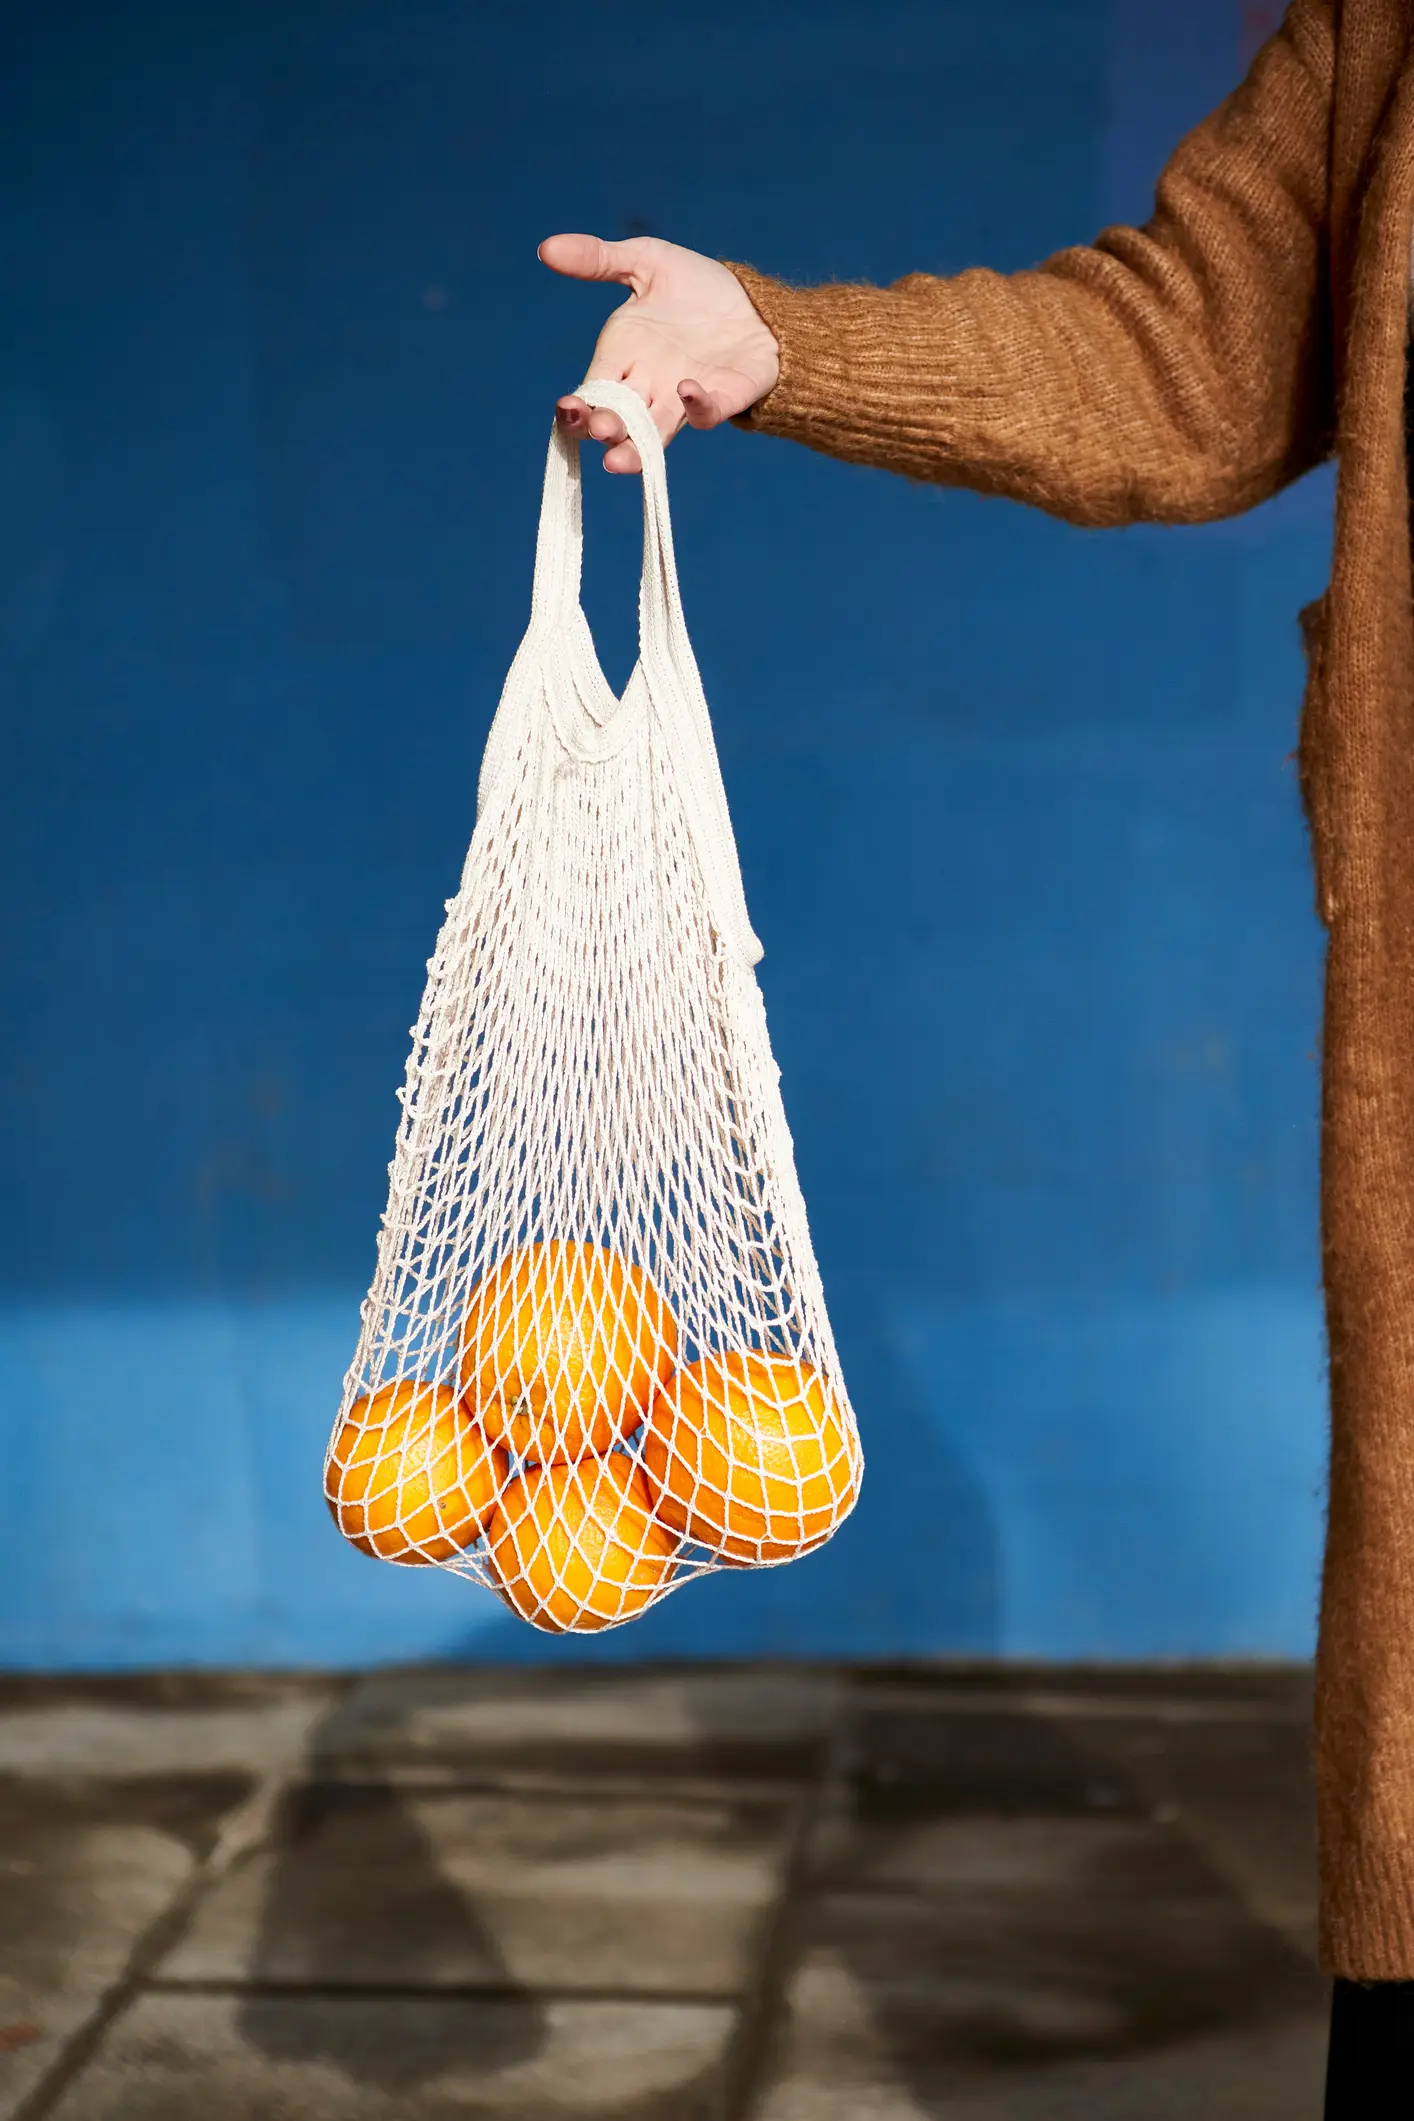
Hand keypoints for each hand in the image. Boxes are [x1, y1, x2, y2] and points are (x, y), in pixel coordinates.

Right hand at [538, 234, 779, 473]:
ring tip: (617, 461)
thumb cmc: (695, 288)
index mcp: (623, 357)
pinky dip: (697, 407)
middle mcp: (648, 386)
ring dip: (636, 450)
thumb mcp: (645, 262)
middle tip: (599, 428)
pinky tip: (686, 390)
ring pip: (653, 436)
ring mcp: (684, 398)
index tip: (568, 407)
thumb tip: (546, 248)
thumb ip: (598, 259)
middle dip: (605, 428)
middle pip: (618, 421)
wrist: (752, 300)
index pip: (593, 391)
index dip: (578, 406)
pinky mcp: (724, 398)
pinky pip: (706, 413)